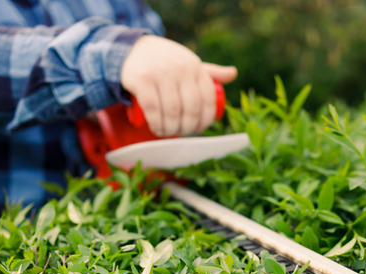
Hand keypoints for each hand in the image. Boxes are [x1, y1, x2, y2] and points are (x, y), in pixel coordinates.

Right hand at [120, 35, 236, 136]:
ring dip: (171, 128)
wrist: (132, 49)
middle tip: (182, 133)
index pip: (208, 99)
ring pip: (172, 111)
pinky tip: (156, 128)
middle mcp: (181, 69)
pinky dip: (156, 123)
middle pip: (191, 108)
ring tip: (168, 132)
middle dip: (188, 127)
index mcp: (196, 67)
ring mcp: (161, 73)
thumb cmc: (166, 61)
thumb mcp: (189, 63)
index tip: (198, 129)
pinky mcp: (142, 79)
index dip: (206, 119)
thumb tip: (234, 73)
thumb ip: (210, 71)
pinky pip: (152, 108)